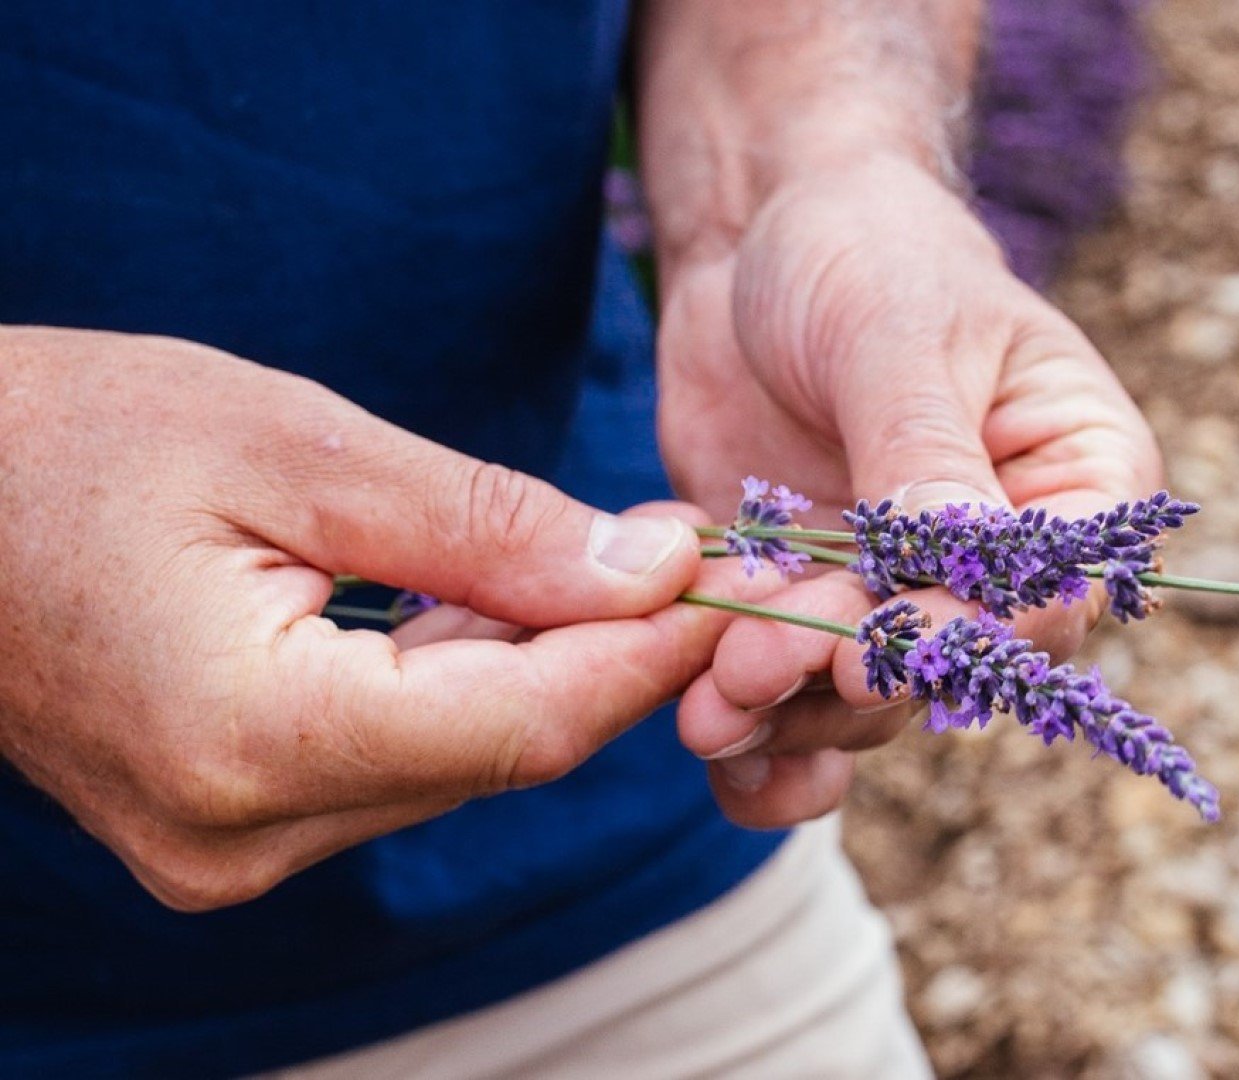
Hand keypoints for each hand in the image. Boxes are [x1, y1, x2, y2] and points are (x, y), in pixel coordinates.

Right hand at [0, 327, 739, 910]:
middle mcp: (242, 835)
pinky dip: (460, 686)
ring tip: (600, 563)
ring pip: (458, 763)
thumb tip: (654, 570)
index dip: (644, 654)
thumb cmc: (73, 439)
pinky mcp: (226, 832)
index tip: (725, 575)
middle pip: (502, 752)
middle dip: (607, 653)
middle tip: (682, 551)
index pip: (525, 726)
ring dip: (539, 667)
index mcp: (252, 739)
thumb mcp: (293, 449)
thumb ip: (486, 527)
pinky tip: (489, 606)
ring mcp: (226, 851)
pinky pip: (395, 764)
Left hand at [654, 155, 1161, 827]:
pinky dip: (747, 722)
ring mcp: (907, 591)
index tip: (874, 652)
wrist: (764, 238)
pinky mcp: (819, 606)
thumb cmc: (870, 250)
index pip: (1053, 595)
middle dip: (847, 678)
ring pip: (867, 700)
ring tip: (703, 701)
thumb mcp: (897, 334)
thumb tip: (954, 558)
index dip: (967, 635)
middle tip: (750, 666)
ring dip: (786, 711)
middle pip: (950, 663)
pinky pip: (795, 692)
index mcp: (1080, 481)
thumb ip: (923, 451)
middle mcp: (1006, 559)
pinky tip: (695, 731)